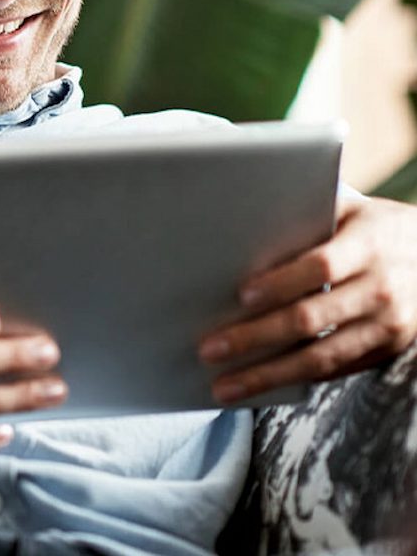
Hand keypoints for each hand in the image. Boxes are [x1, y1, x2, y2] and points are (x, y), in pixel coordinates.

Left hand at [199, 197, 416, 402]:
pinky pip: (335, 370)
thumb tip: (242, 233)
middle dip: (255, 337)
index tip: (241, 295)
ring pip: (320, 358)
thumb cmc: (374, 228)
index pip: (320, 267)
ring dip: (268, 374)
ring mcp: (388, 326)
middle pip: (310, 319)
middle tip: (210, 349)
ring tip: (225, 386)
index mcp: (368, 245)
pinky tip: (261, 385)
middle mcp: (381, 289)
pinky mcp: (386, 351)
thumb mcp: (349, 212)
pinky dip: (295, 379)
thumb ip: (304, 221)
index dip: (281, 282)